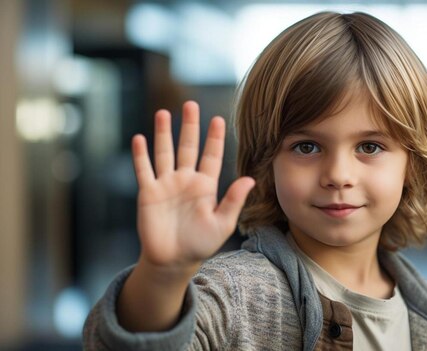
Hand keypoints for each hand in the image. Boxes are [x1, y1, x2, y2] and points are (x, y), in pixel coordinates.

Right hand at [131, 101, 254, 271]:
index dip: (214, 138)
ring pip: (164, 152)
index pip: (211, 156)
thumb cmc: (200, 244)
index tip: (218, 119)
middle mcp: (186, 180)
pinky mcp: (148, 194)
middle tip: (191, 104)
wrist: (173, 261)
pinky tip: (139, 138)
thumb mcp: (222, 224)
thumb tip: (250, 179)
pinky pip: (144, 170)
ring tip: (164, 113)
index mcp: (206, 186)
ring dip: (163, 133)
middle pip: (188, 147)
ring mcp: (166, 185)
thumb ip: (233, 201)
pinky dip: (141, 155)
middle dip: (189, 126)